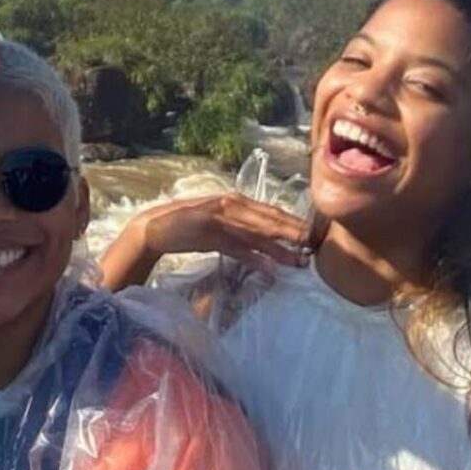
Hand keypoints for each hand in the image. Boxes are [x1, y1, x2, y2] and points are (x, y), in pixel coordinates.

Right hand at [136, 193, 307, 266]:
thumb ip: (243, 239)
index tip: (314, 234)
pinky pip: (237, 248)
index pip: (270, 212)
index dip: (293, 223)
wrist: (155, 228)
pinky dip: (254, 258)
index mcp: (235, 201)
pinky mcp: (208, 233)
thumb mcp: (220, 232)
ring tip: (300, 259)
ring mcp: (220, 218)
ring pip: (257, 233)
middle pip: (269, 220)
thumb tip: (270, 254)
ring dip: (280, 247)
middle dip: (294, 232)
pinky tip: (270, 268)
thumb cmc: (189, 229)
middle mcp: (231, 205)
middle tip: (316, 244)